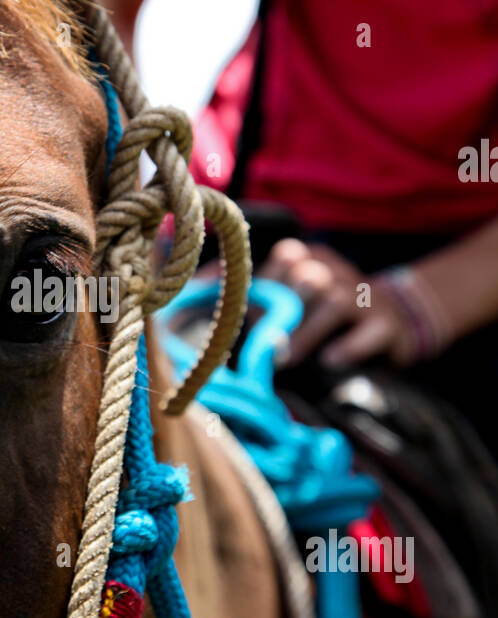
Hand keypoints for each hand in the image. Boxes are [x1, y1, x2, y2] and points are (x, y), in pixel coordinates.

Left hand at [260, 239, 424, 369]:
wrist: (397, 322)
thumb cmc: (331, 315)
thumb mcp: (300, 299)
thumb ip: (266, 301)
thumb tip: (221, 297)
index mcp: (317, 259)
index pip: (287, 256)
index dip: (267, 287)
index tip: (253, 318)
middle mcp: (342, 273)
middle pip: (309, 277)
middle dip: (285, 312)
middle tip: (267, 343)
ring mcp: (368, 298)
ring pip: (335, 302)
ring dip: (307, 333)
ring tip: (288, 359)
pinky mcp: (388, 325)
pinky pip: (370, 332)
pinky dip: (348, 347)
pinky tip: (329, 360)